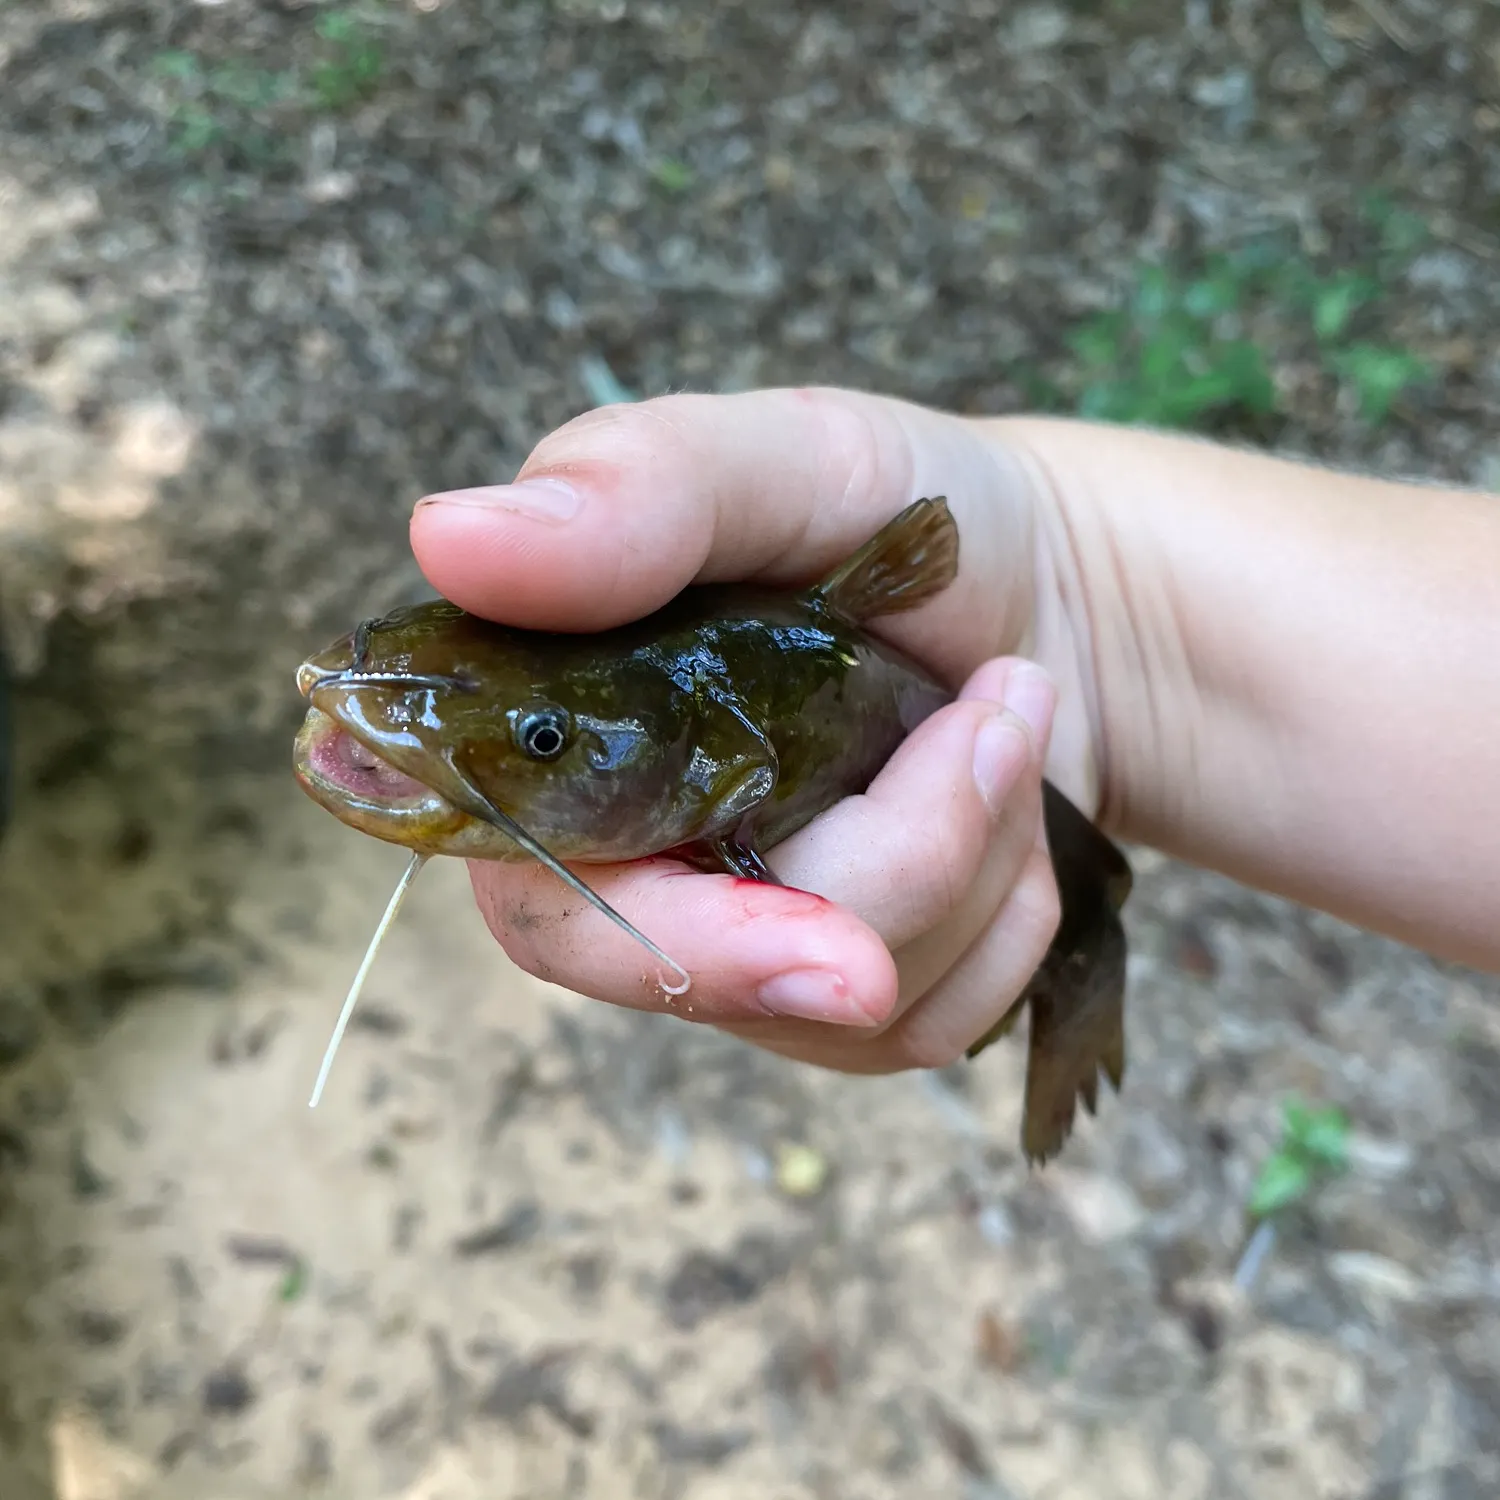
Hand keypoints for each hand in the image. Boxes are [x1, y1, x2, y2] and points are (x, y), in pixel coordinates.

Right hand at [408, 388, 1098, 1069]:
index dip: (685, 949)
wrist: (1046, 579)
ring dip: (978, 853)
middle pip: (733, 982)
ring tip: (997, 715)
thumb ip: (633, 487)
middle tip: (999, 717)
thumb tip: (446, 539)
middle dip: (903, 865)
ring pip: (852, 1010)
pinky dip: (1012, 911)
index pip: (557, 916)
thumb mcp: (784, 459)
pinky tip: (1007, 800)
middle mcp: (640, 871)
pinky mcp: (850, 987)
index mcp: (567, 755)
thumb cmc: (888, 508)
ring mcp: (749, 942)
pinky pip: (941, 1017)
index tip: (838, 952)